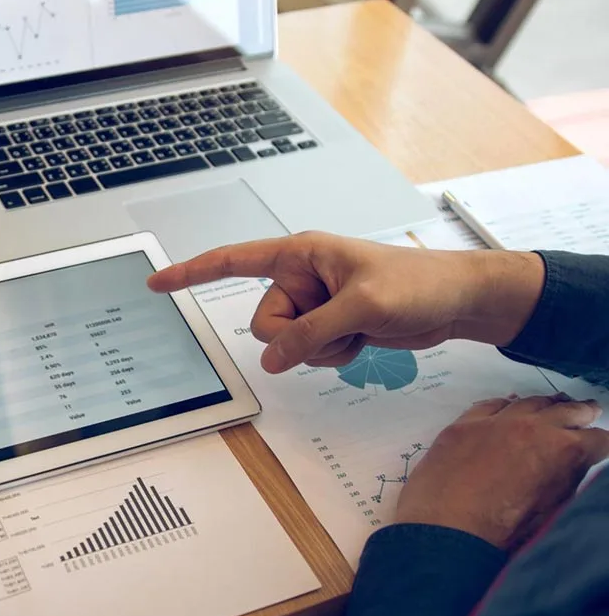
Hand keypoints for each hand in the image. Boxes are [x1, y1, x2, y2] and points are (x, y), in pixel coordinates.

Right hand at [147, 232, 544, 372]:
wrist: (458, 301)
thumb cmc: (418, 284)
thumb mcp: (361, 307)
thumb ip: (311, 333)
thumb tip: (272, 360)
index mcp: (299, 255)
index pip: (233, 261)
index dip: (191, 273)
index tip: (157, 283)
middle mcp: (301, 278)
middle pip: (263, 322)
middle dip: (297, 336)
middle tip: (340, 324)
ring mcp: (314, 304)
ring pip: (285, 345)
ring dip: (320, 349)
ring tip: (358, 330)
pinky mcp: (330, 326)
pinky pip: (308, 353)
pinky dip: (333, 355)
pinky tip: (363, 340)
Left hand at [397, 395, 608, 550]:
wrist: (445, 530)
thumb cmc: (503, 533)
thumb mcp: (554, 510)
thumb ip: (567, 480)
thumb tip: (572, 467)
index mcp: (563, 451)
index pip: (598, 440)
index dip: (603, 445)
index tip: (602, 446)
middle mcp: (532, 428)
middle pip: (565, 411)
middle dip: (581, 412)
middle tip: (589, 410)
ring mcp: (495, 422)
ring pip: (528, 403)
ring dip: (546, 404)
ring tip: (555, 403)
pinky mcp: (463, 425)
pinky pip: (489, 405)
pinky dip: (505, 404)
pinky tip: (510, 403)